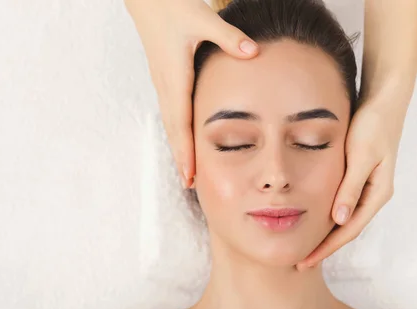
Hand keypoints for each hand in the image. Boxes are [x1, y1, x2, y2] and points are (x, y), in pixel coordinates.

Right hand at [124, 0, 258, 186]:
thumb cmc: (173, 7)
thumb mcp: (204, 19)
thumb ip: (229, 38)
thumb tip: (253, 52)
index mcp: (176, 76)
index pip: (181, 121)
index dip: (185, 149)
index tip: (189, 173)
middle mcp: (166, 84)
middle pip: (173, 129)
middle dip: (180, 157)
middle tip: (189, 183)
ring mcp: (163, 83)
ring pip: (171, 123)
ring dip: (178, 146)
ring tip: (186, 169)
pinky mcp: (165, 78)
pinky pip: (171, 112)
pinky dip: (177, 131)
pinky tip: (184, 138)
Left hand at [296, 99, 406, 268]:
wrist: (382, 102)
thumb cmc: (373, 126)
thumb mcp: (361, 157)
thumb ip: (350, 187)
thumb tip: (338, 219)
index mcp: (377, 194)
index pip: (348, 230)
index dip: (326, 248)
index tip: (306, 261)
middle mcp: (372, 195)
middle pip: (344, 230)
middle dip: (323, 247)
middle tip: (298, 263)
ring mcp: (365, 188)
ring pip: (341, 219)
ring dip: (323, 235)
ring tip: (301, 247)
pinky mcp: (356, 178)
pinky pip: (339, 205)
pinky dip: (324, 217)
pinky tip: (309, 221)